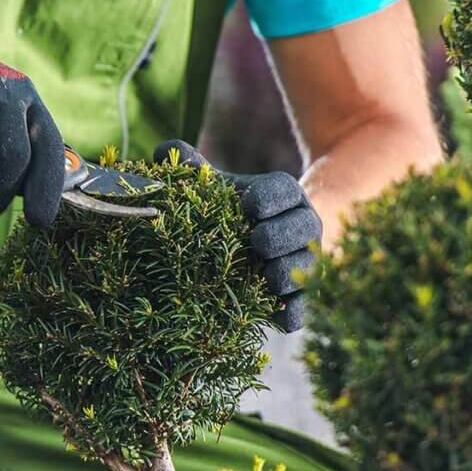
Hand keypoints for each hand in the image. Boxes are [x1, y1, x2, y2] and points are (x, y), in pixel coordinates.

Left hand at [153, 140, 320, 332]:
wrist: (250, 249)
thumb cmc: (228, 211)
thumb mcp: (213, 189)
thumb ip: (190, 169)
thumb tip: (163, 151)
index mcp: (283, 196)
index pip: (285, 190)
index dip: (271, 197)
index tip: (248, 206)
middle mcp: (301, 227)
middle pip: (305, 227)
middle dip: (282, 234)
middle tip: (256, 241)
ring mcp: (304, 262)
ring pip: (307, 267)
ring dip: (290, 272)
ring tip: (268, 276)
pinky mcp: (298, 297)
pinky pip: (304, 305)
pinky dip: (295, 311)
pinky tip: (283, 319)